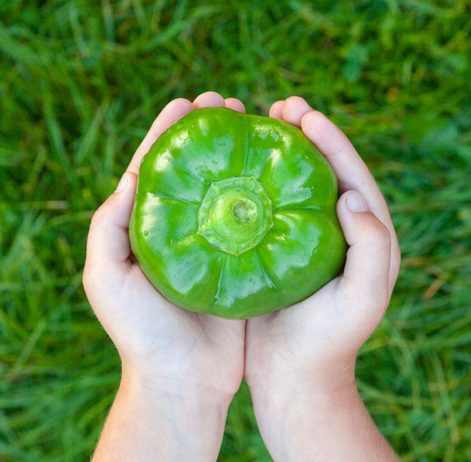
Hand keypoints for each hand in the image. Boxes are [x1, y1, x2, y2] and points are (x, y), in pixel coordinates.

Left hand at [83, 92, 246, 460]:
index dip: (170, 130)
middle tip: (232, 104)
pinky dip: (262, 191)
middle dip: (210, 132)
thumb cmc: (141, 333)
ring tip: (258, 124)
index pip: (155, 166)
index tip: (189, 102)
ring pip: (227, 187)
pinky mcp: (242, 260)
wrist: (184, 380)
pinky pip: (252, 218)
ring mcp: (215, 243)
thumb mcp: (107, 277)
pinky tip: (278, 171)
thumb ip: (110, 226)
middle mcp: (182, 229)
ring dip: (240, 154)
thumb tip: (132, 174)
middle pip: (196, 169)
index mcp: (147, 227)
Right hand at [245, 96, 400, 460]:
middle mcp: (340, 232)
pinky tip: (236, 168)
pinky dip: (258, 181)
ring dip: (280, 151)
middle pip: (325, 171)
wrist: (296, 377)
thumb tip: (351, 195)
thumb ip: (371, 246)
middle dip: (306, 134)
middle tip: (281, 105)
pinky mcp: (280, 249)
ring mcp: (307, 239)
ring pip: (295, 184)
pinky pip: (270, 206)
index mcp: (367, 237)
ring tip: (259, 122)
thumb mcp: (361, 299)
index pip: (353, 176)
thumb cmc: (329, 341)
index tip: (306, 114)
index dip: (332, 140)